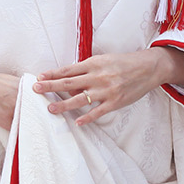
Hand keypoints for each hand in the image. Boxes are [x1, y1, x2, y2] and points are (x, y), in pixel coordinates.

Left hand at [34, 49, 183, 124]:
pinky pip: (98, 111)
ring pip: (80, 99)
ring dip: (64, 105)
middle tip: (35, 89)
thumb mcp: (104, 61)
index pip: (69, 69)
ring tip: (50, 109)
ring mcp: (107, 90)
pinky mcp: (115, 102)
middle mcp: (98, 76)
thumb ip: (87, 70)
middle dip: (51, 86)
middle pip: (69, 82)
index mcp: (95, 63)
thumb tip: (68, 81)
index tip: (39, 76)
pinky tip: (77, 122)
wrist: (148, 67)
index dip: (53, 73)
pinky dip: (87, 117)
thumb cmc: (123, 63)